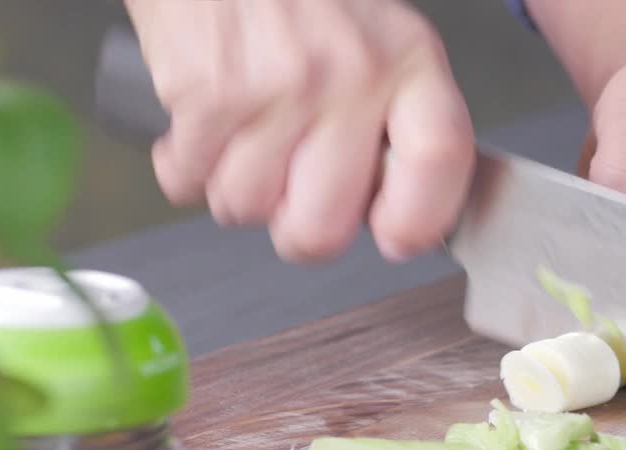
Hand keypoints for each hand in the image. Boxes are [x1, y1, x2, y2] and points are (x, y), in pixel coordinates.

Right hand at [124, 0, 475, 262]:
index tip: (395, 237)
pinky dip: (185, 167)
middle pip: (325, 226)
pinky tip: (202, 128)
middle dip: (300, 231)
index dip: (417, 223)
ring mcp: (276, 89)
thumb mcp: (378, 36)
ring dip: (236, 191)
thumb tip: (394, 207)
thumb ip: (397, 116)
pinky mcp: (206, 93)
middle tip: (294, 197)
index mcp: (408, 62)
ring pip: (247, 210)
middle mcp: (349, 76)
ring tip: (245, 141)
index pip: (440, 161)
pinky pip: (189, 182)